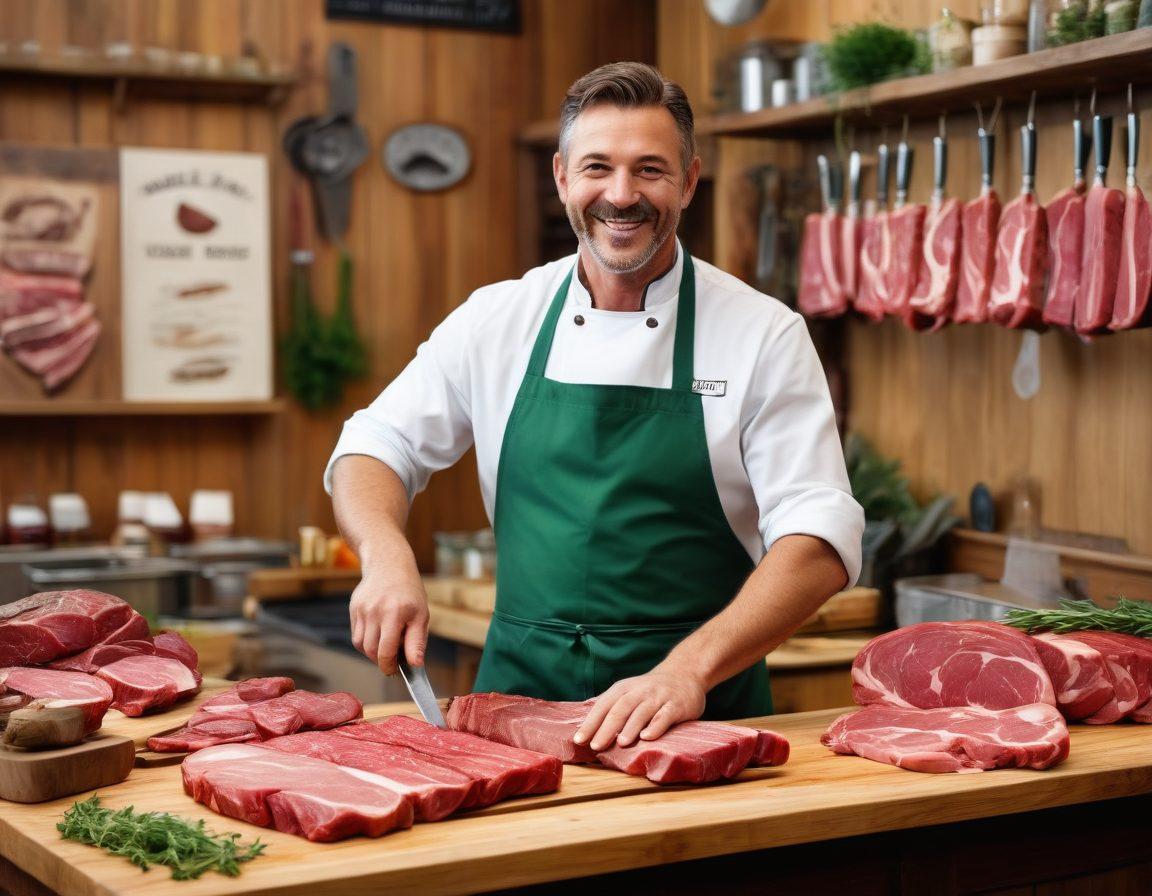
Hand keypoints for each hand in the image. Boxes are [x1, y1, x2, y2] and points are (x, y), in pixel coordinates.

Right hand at [349, 566, 428, 675]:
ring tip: (387, 643)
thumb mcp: (421, 615)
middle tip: (394, 659)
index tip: (395, 671)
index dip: (390, 666)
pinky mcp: (353, 608)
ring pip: (362, 645)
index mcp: (395, 613)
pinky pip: (357, 635)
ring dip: (373, 652)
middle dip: (382, 660)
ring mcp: (361, 609)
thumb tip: (416, 665)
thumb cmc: (409, 592)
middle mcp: (375, 611)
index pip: (386, 651)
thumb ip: (417, 642)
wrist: (389, 564)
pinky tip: (378, 632)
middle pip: (372, 651)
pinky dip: (367, 641)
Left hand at [573, 668, 706, 751]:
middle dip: (607, 728)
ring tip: (621, 743)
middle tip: (596, 746)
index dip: (591, 723)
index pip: (604, 705)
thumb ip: (610, 706)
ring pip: (642, 712)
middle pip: (620, 709)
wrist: (685, 673)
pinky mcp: (676, 706)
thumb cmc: (650, 690)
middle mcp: (640, 691)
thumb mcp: (628, 691)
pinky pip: (665, 716)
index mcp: (624, 689)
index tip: (579, 740)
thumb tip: (586, 725)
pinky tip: (648, 736)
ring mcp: (658, 698)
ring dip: (630, 727)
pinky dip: (656, 726)